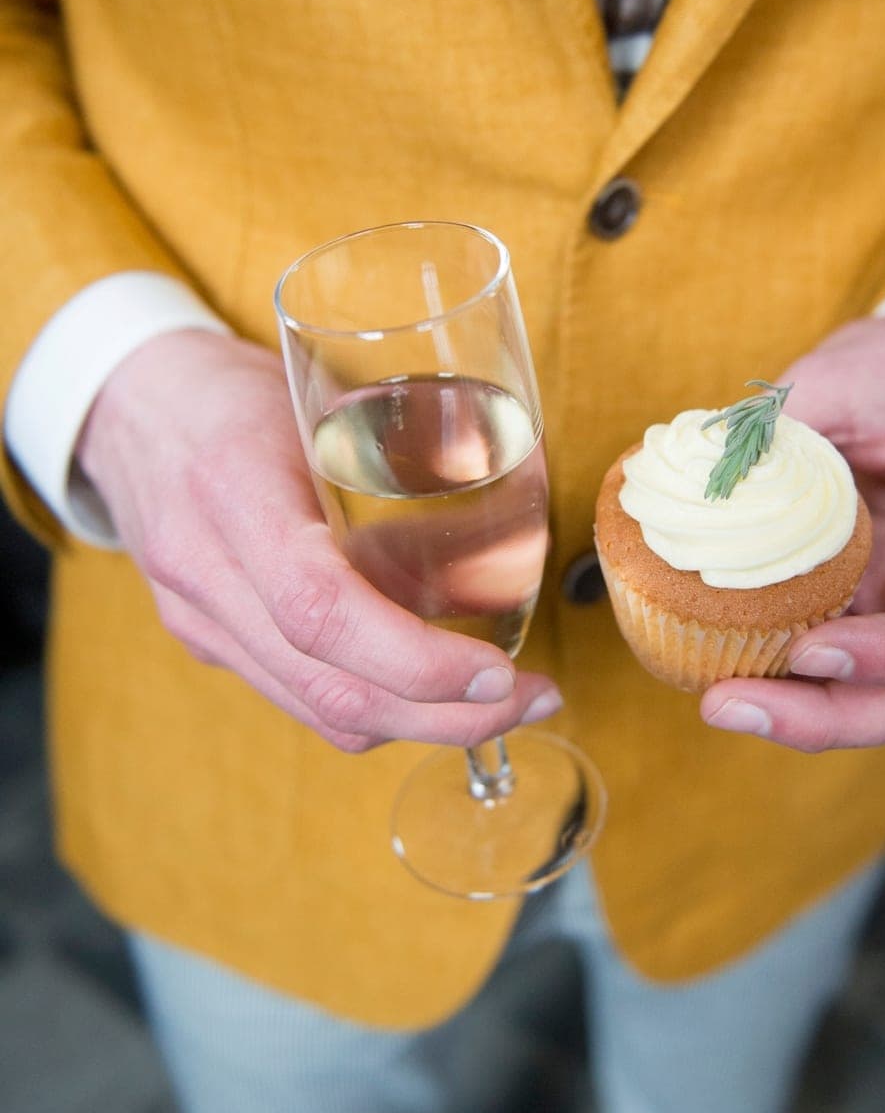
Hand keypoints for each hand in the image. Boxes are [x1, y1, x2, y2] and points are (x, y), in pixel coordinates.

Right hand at [75, 329, 561, 753]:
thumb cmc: (233, 388)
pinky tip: (432, 689)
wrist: (128, 403)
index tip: (499, 670)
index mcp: (234, 492)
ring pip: (318, 710)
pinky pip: (298, 697)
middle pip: (329, 687)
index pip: (320, 611)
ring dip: (422, 724)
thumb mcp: (315, 396)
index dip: (417, 659)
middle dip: (447, 716)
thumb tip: (510, 503)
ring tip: (502, 702)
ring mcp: (198, 618)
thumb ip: (395, 451)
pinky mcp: (206, 639)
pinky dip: (376, 704)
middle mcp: (205, 573)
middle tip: (529, 698)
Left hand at [700, 307, 884, 750]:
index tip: (811, 651)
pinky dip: (798, 689)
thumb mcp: (850, 369)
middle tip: (731, 706)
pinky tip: (729, 678)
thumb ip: (787, 418)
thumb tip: (698, 471)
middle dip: (836, 716)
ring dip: (813, 717)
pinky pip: (856, 677)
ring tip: (721, 703)